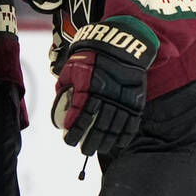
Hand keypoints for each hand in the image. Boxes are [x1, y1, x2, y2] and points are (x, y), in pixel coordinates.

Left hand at [52, 17, 158, 155]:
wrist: (120, 45)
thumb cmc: (92, 55)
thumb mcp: (73, 66)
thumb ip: (65, 83)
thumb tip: (59, 97)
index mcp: (89, 88)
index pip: (80, 116)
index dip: (74, 131)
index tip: (68, 140)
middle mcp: (106, 97)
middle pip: (97, 127)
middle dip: (89, 142)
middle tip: (83, 150)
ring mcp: (123, 100)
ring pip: (114, 128)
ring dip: (105, 142)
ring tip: (97, 150)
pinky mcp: (136, 100)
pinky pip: (132, 123)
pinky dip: (125, 136)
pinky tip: (118, 144)